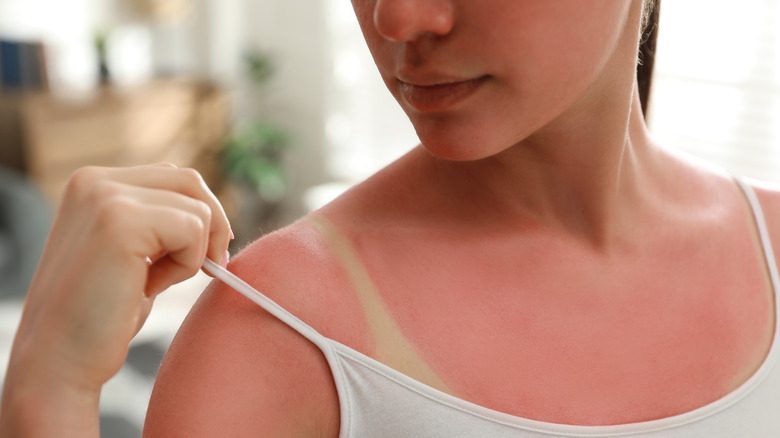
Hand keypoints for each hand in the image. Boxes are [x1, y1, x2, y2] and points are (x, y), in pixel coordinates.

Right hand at [1, 164, 230, 434]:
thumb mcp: (133, 254)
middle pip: (190, 182)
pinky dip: (187, 265)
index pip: (175, 178)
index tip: (207, 253)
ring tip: (154, 284)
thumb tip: (214, 216)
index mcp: (94, 183)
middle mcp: (95, 180)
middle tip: (211, 267)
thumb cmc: (102, 314)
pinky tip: (149, 288)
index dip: (203, 215)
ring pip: (198, 208)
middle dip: (213, 228)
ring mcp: (105, 196)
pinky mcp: (121, 221)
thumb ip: (159, 223)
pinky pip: (193, 229)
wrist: (59, 360)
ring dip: (194, 253)